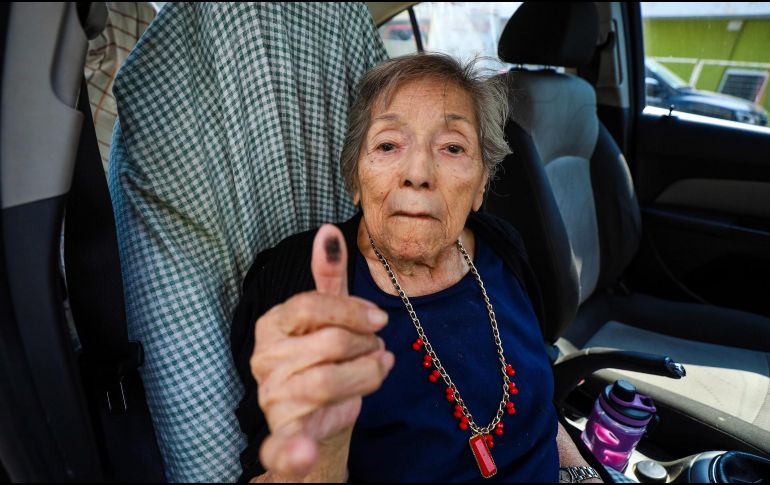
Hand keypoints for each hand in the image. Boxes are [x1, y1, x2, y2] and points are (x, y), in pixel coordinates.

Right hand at [250, 225, 394, 480]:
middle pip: (330, 343)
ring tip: (373, 375)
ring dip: (366, 378)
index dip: (352, 311)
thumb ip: (328, 278)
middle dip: (365, 348)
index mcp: (271, 325)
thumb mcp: (329, 318)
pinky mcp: (285, 434)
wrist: (320, 422)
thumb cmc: (325, 363)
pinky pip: (284, 444)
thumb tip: (330, 231)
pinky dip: (293, 452)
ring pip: (331, 381)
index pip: (312, 305)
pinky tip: (304, 452)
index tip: (378, 320)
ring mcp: (272, 397)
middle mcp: (264, 359)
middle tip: (375, 354)